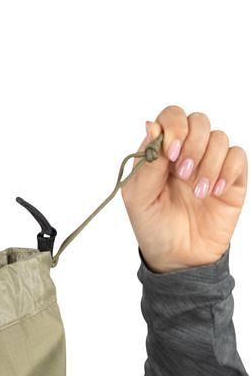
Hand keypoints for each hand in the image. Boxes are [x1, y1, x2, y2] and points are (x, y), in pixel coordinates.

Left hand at [120, 105, 245, 273]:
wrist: (178, 257)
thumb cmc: (154, 227)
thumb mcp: (138, 199)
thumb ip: (146, 163)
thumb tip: (151, 126)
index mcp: (161, 153)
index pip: (171, 118)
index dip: (174, 127)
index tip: (171, 152)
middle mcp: (187, 153)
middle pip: (198, 120)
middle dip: (193, 143)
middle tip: (183, 173)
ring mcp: (210, 163)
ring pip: (219, 137)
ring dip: (208, 163)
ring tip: (198, 193)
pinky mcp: (231, 177)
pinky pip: (237, 157)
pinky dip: (227, 171)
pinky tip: (214, 193)